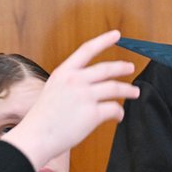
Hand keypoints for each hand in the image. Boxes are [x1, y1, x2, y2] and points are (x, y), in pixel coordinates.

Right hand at [2, 30, 138, 169]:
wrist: (36, 136)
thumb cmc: (42, 118)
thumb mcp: (52, 90)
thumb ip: (70, 84)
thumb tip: (90, 86)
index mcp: (63, 72)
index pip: (87, 50)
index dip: (103, 40)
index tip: (116, 35)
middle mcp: (75, 81)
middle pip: (106, 69)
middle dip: (121, 67)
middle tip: (130, 67)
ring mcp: (85, 96)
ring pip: (115, 88)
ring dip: (128, 90)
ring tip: (134, 92)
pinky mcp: (93, 113)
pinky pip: (114, 109)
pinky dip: (119, 113)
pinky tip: (119, 116)